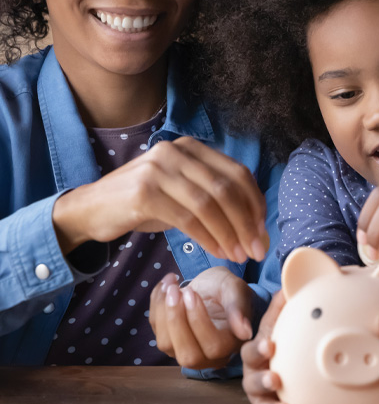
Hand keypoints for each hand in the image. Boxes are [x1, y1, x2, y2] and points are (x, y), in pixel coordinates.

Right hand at [52, 136, 268, 262]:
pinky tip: (218, 252)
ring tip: (239, 255)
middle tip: (257, 249)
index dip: (255, 203)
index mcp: (191, 147)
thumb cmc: (144, 204)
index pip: (237, 172)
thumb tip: (256, 227)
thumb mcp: (182, 193)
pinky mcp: (144, 192)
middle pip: (227, 188)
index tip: (263, 230)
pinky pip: (188, 218)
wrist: (90, 208)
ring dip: (230, 233)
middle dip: (247, 222)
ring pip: (210, 203)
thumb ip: (215, 199)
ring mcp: (159, 169)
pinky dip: (208, 238)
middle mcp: (176, 151)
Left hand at [149, 266, 253, 369]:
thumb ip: (239, 309)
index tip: (192, 292)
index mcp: (230, 345)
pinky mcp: (168, 341)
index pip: (214, 346)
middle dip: (177, 321)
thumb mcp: (236, 290)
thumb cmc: (227, 289)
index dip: (199, 322)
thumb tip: (244, 332)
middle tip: (175, 291)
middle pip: (188, 355)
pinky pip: (155, 329)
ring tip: (170, 285)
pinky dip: (156, 305)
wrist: (211, 287)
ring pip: (166, 345)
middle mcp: (208, 356)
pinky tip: (165, 286)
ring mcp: (185, 350)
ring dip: (163, 312)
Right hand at [241, 290, 293, 403]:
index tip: (270, 345)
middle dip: (263, 381)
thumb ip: (282, 306)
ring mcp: (262, 399)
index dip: (259, 348)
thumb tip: (289, 284)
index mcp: (257, 353)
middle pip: (252, 382)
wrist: (279, 359)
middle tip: (276, 379)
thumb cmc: (280, 338)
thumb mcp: (280, 321)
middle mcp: (255, 377)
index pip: (251, 350)